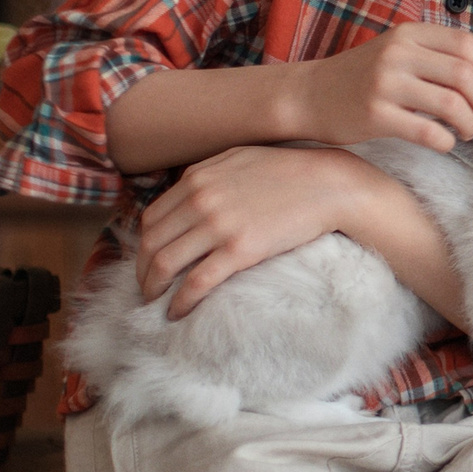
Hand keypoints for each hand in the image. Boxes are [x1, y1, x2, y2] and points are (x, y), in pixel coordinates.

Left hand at [137, 145, 399, 317]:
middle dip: (142, 270)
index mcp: (197, 177)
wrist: (330, 185)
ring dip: (153, 288)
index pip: (152, 217)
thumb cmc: (290, 171)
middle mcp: (200, 200)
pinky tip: (177, 312)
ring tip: (156, 302)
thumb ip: (207, 175)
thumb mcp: (240, 159)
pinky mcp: (239, 250)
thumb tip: (185, 195)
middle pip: (151, 242)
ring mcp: (218, 226)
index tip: (149, 259)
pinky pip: (196, 282)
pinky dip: (180, 301)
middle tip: (147, 286)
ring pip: (165, 264)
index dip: (144, 244)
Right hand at [282, 22, 472, 150]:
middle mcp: (397, 54)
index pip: (467, 44)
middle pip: (465, 75)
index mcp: (408, 34)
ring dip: (469, 123)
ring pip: (451, 104)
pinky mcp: (374, 115)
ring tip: (466, 130)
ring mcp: (385, 84)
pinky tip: (444, 143)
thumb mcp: (395, 50)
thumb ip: (434, 53)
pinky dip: (446, 141)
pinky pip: (427, 132)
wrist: (308, 95)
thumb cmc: (361, 77)